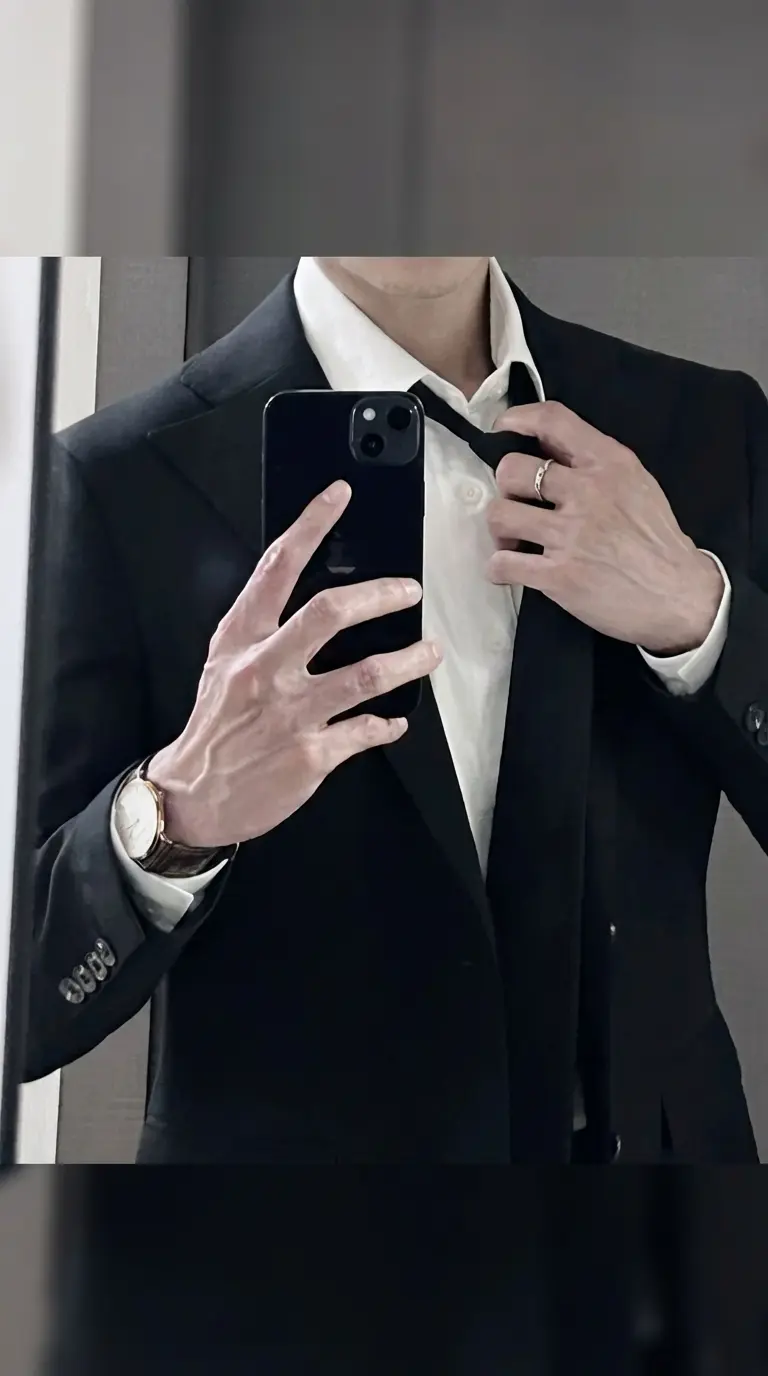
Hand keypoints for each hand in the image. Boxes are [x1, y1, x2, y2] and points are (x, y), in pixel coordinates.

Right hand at [149, 480, 439, 847]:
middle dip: (379, 595)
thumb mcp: (224, 664)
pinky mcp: (310, 754)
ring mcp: (290, 713)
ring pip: (365, 675)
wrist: (194, 794)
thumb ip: (262, 631)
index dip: (309, 527)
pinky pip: (365, 731)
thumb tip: (314, 601)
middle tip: (410, 592)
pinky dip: (385, 725)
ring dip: (407, 662)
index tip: (338, 495)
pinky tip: (394, 721)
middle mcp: (265, 669)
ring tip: (429, 652)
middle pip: (329, 613)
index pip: (276, 569)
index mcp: (241, 639)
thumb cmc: (216, 726)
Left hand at [485, 401, 723, 653]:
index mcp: (609, 463)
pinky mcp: (559, 576)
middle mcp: (588, 492)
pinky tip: (510, 570)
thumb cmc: (656, 540)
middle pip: (512, 469)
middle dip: (505, 488)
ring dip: (498, 529)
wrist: (679, 596)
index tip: (502, 429)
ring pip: (499, 514)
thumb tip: (544, 446)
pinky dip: (498, 568)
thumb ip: (594, 463)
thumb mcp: (637, 483)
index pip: (553, 420)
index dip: (517, 419)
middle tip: (517, 506)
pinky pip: (502, 564)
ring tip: (512, 540)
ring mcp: (571, 535)